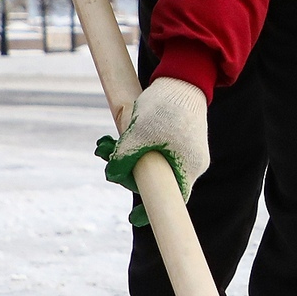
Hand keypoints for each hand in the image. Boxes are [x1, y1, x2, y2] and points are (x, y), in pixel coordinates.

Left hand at [102, 76, 210, 201]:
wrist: (183, 77)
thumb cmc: (164, 107)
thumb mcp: (137, 134)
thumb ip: (123, 157)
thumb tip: (112, 174)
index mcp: (188, 167)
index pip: (172, 199)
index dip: (151, 211)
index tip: (133, 218)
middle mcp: (192, 162)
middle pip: (156, 179)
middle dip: (126, 169)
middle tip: (105, 154)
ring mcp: (187, 149)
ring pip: (153, 162)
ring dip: (127, 154)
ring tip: (105, 143)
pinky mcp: (181, 137)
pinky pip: (157, 149)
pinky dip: (138, 145)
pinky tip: (120, 136)